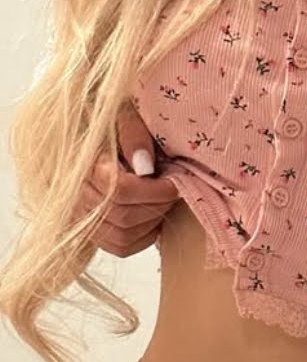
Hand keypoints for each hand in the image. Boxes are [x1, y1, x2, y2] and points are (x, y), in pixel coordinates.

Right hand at [73, 102, 179, 257]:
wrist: (99, 133)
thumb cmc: (115, 123)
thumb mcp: (125, 114)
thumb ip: (134, 134)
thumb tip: (144, 167)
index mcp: (83, 165)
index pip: (121, 190)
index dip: (156, 190)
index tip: (175, 180)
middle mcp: (75, 196)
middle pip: (123, 216)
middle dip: (158, 204)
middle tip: (174, 188)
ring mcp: (80, 218)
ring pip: (122, 236)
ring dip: (152, 220)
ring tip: (163, 198)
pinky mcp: (91, 233)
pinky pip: (121, 247)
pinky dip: (144, 235)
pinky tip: (151, 212)